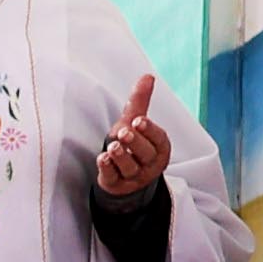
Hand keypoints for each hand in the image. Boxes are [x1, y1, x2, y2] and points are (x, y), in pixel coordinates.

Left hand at [94, 76, 175, 202]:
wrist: (125, 176)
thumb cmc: (133, 146)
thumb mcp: (136, 122)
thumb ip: (140, 101)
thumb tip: (148, 76)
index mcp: (159, 147)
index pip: (158, 139)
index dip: (149, 130)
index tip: (139, 121)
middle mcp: (150, 163)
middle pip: (146, 154)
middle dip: (135, 143)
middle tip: (124, 133)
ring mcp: (134, 176)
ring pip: (130, 168)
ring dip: (121, 157)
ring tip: (113, 147)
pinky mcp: (118, 185)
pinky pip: (114, 179)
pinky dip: (108, 169)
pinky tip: (103, 160)